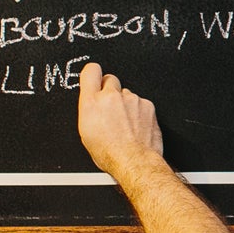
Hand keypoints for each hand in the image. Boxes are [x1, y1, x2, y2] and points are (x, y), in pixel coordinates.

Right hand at [78, 62, 163, 176]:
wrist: (134, 161)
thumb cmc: (109, 153)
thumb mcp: (86, 132)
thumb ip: (89, 110)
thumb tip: (92, 104)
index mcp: (91, 103)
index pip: (91, 71)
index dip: (93, 73)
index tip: (95, 77)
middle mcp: (111, 97)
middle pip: (111, 79)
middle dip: (110, 90)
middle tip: (112, 108)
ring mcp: (131, 99)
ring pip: (127, 94)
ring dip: (126, 104)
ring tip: (126, 124)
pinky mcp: (147, 104)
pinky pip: (141, 103)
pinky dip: (139, 112)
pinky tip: (137, 126)